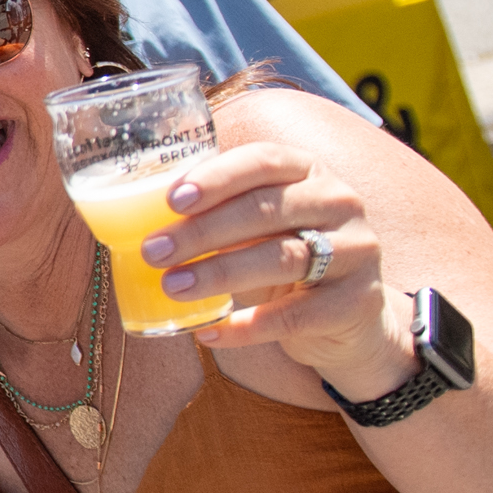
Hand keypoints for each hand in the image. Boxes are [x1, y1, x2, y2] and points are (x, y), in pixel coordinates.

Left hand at [136, 140, 415, 394]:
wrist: (351, 316)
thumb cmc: (286, 255)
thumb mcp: (261, 225)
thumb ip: (218, 212)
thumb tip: (134, 218)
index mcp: (309, 171)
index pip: (263, 161)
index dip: (217, 178)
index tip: (172, 199)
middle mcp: (339, 202)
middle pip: (265, 210)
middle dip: (202, 231)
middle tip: (154, 250)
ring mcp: (356, 251)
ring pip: (282, 258)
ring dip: (219, 273)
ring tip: (172, 286)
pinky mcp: (358, 301)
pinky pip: (295, 315)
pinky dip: (247, 327)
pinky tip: (209, 331)